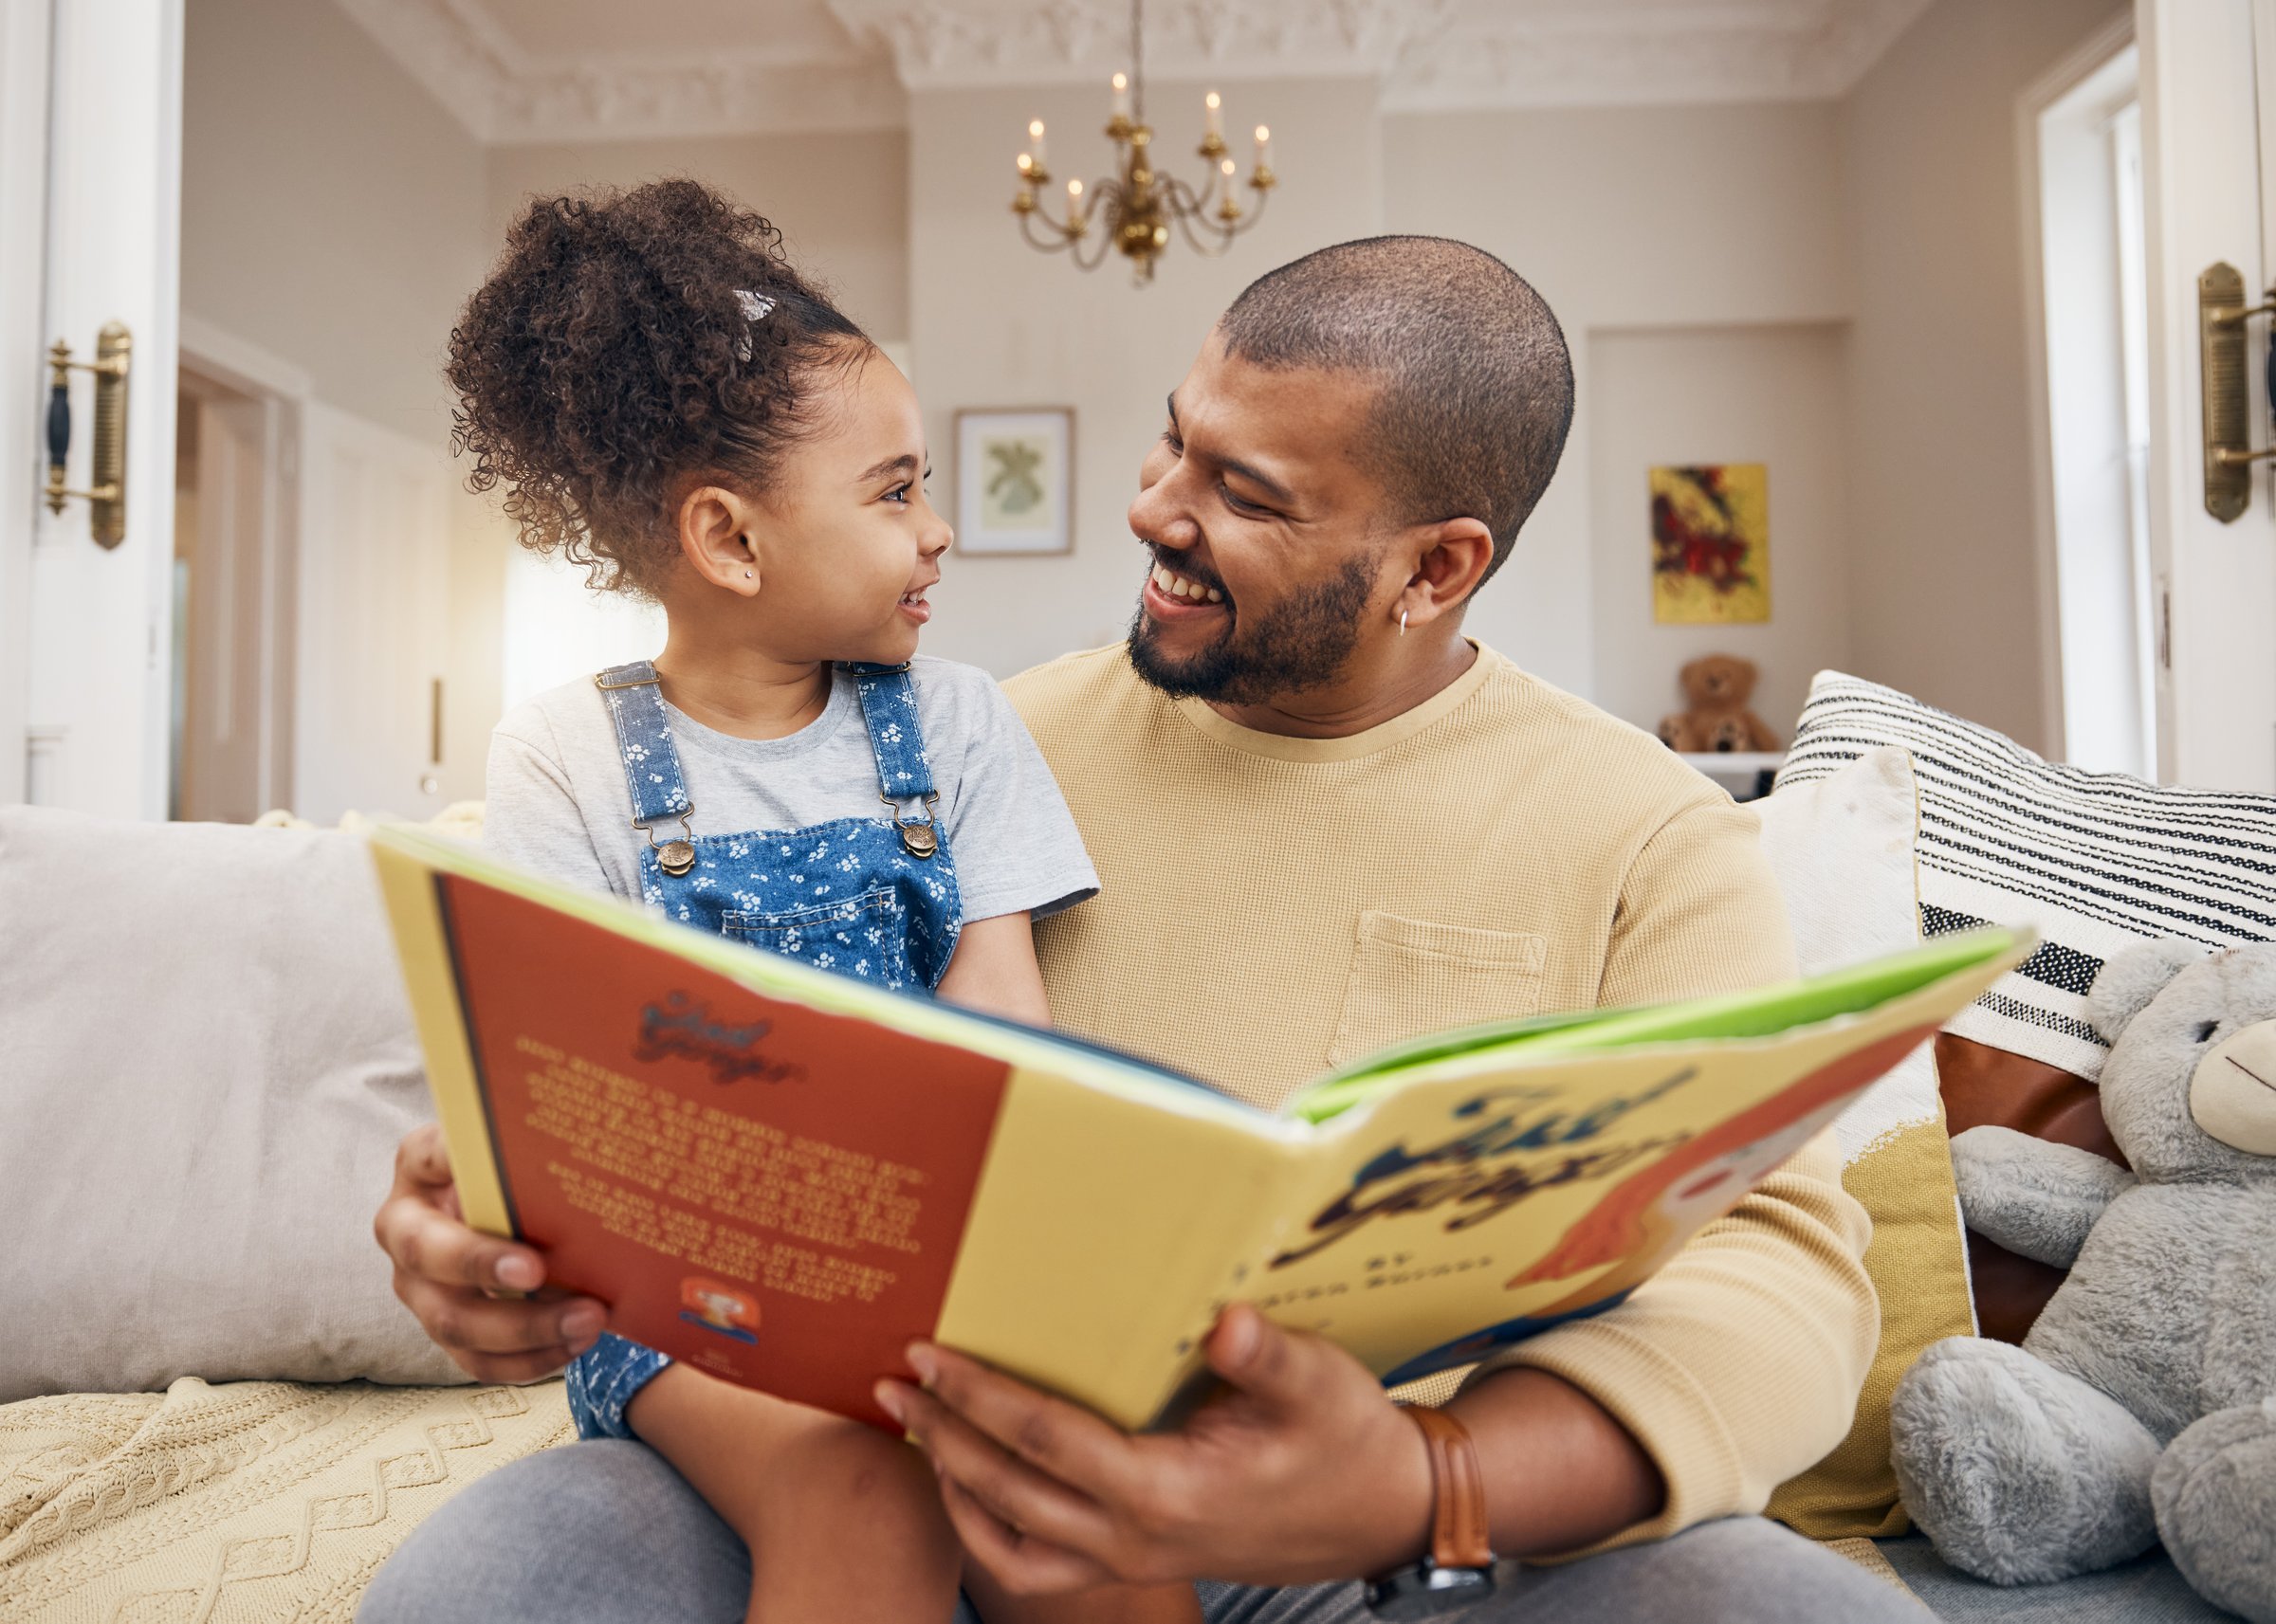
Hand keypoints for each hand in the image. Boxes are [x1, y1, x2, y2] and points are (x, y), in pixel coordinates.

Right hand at [372, 1123, 606, 1381]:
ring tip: (586, 1319)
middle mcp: (406, 1226)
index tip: (510, 1195)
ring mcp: (421, 1285)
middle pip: (427, 1255)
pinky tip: (574, 1344)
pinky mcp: (447, 1328)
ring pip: (453, 1321)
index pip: (431, 1156)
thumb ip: (533, 1140)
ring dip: (523, 1329)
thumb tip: (585, 1138)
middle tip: (539, 1271)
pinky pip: (479, 1360)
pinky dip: (530, 1359)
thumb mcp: (520, 1143)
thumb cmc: (521, 1166)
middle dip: (483, 1266)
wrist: (519, 1206)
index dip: (459, 1168)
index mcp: (420, 1163)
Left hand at [875, 1303, 1431, 1594]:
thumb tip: (1227, 1322)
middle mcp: (1135, 1538)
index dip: (980, 1394)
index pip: (1046, 1438)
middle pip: (1008, 1490)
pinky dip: (988, 1527)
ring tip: (913, 1426)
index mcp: (1166, 1491)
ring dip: (953, 1484)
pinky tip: (967, 1483)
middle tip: (890, 1380)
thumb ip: (1268, 1357)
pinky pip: (1037, 1564)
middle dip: (942, 1433)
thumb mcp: (1321, 1384)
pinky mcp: (1134, 1562)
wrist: (1380, 1513)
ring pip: (1010, 1540)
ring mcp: (1130, 1560)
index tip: (928, 1352)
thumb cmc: (1346, 1440)